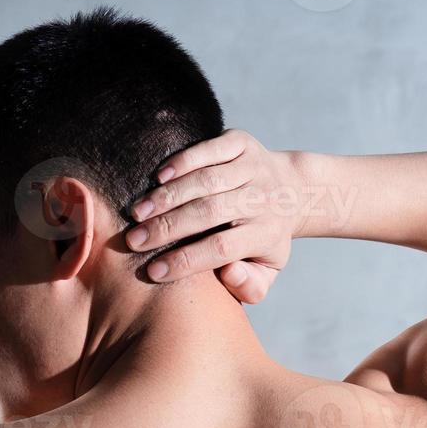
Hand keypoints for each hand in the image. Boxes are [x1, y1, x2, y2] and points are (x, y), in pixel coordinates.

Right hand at [124, 129, 303, 303]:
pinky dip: (182, 162)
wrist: (292, 190)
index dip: (186, 260)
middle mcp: (263, 198)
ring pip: (206, 181)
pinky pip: (209, 149)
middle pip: (210, 212)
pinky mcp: (242, 142)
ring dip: (167, 197)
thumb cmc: (266, 239)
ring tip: (137, 214)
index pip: (222, 248)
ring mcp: (253, 166)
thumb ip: (250, 284)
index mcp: (266, 233)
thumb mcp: (267, 271)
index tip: (153, 272)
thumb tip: (229, 274)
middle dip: (168, 228)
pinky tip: (157, 178)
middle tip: (134, 241)